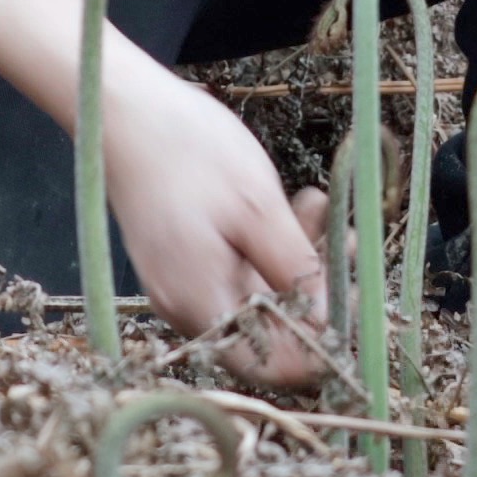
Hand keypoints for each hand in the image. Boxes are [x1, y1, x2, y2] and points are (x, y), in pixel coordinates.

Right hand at [101, 63, 328, 387]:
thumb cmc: (188, 151)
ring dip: (295, 257)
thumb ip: (294, 271)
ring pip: (256, 293)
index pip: (267, 367)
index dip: (316, 348)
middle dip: (313, 286)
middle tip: (346, 237)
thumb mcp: (257, 207)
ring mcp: (179, 282)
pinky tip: (290, 203)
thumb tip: (329, 325)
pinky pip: (236, 269)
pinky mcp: (180, 259)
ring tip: (318, 202)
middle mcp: (184, 305)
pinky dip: (267, 244)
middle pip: (266, 328)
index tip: (353, 306)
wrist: (124, 108)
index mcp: (198, 303)